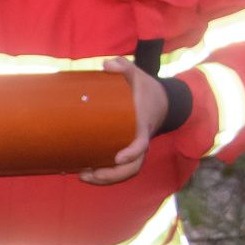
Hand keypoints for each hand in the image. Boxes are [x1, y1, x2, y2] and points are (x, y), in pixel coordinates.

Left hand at [77, 55, 166, 185]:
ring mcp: (135, 149)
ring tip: (83, 176)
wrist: (161, 101)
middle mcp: (140, 141)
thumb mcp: (138, 74)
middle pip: (132, 167)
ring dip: (106, 179)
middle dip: (113, 175)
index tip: (118, 158)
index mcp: (143, 126)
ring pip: (126, 172)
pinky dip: (105, 174)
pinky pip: (120, 169)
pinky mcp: (127, 150)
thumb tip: (106, 65)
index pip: (141, 144)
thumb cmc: (146, 89)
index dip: (132, 153)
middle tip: (90, 174)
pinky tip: (85, 172)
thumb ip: (124, 66)